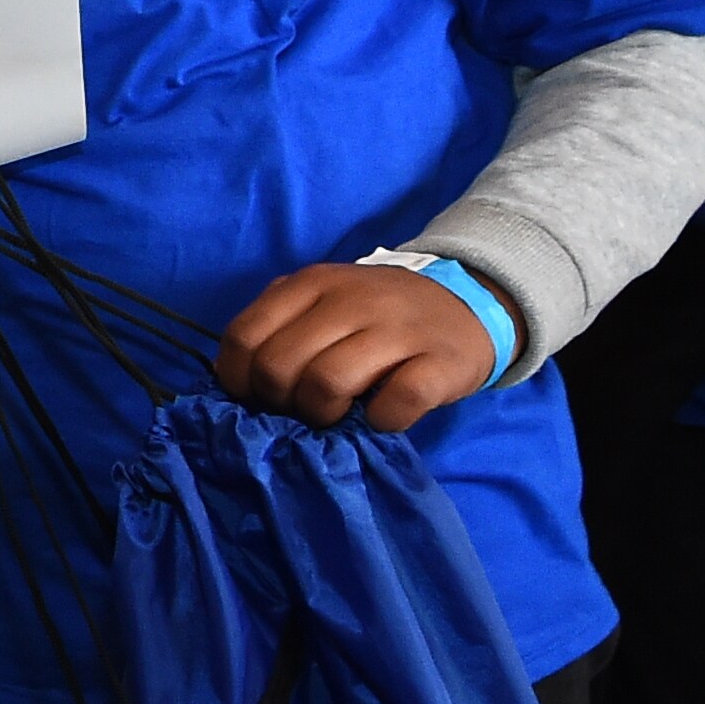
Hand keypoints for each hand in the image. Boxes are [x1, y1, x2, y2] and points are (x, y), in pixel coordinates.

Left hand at [217, 261, 499, 433]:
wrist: (466, 303)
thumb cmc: (377, 317)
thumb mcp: (323, 302)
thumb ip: (281, 327)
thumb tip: (239, 383)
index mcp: (312, 284)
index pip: (244, 336)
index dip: (239, 379)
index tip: (257, 396)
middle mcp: (351, 301)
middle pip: (279, 366)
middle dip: (279, 402)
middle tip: (301, 407)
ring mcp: (397, 330)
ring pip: (326, 383)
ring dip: (323, 413)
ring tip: (338, 413)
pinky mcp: (440, 364)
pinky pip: (394, 404)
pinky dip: (381, 420)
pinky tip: (383, 414)